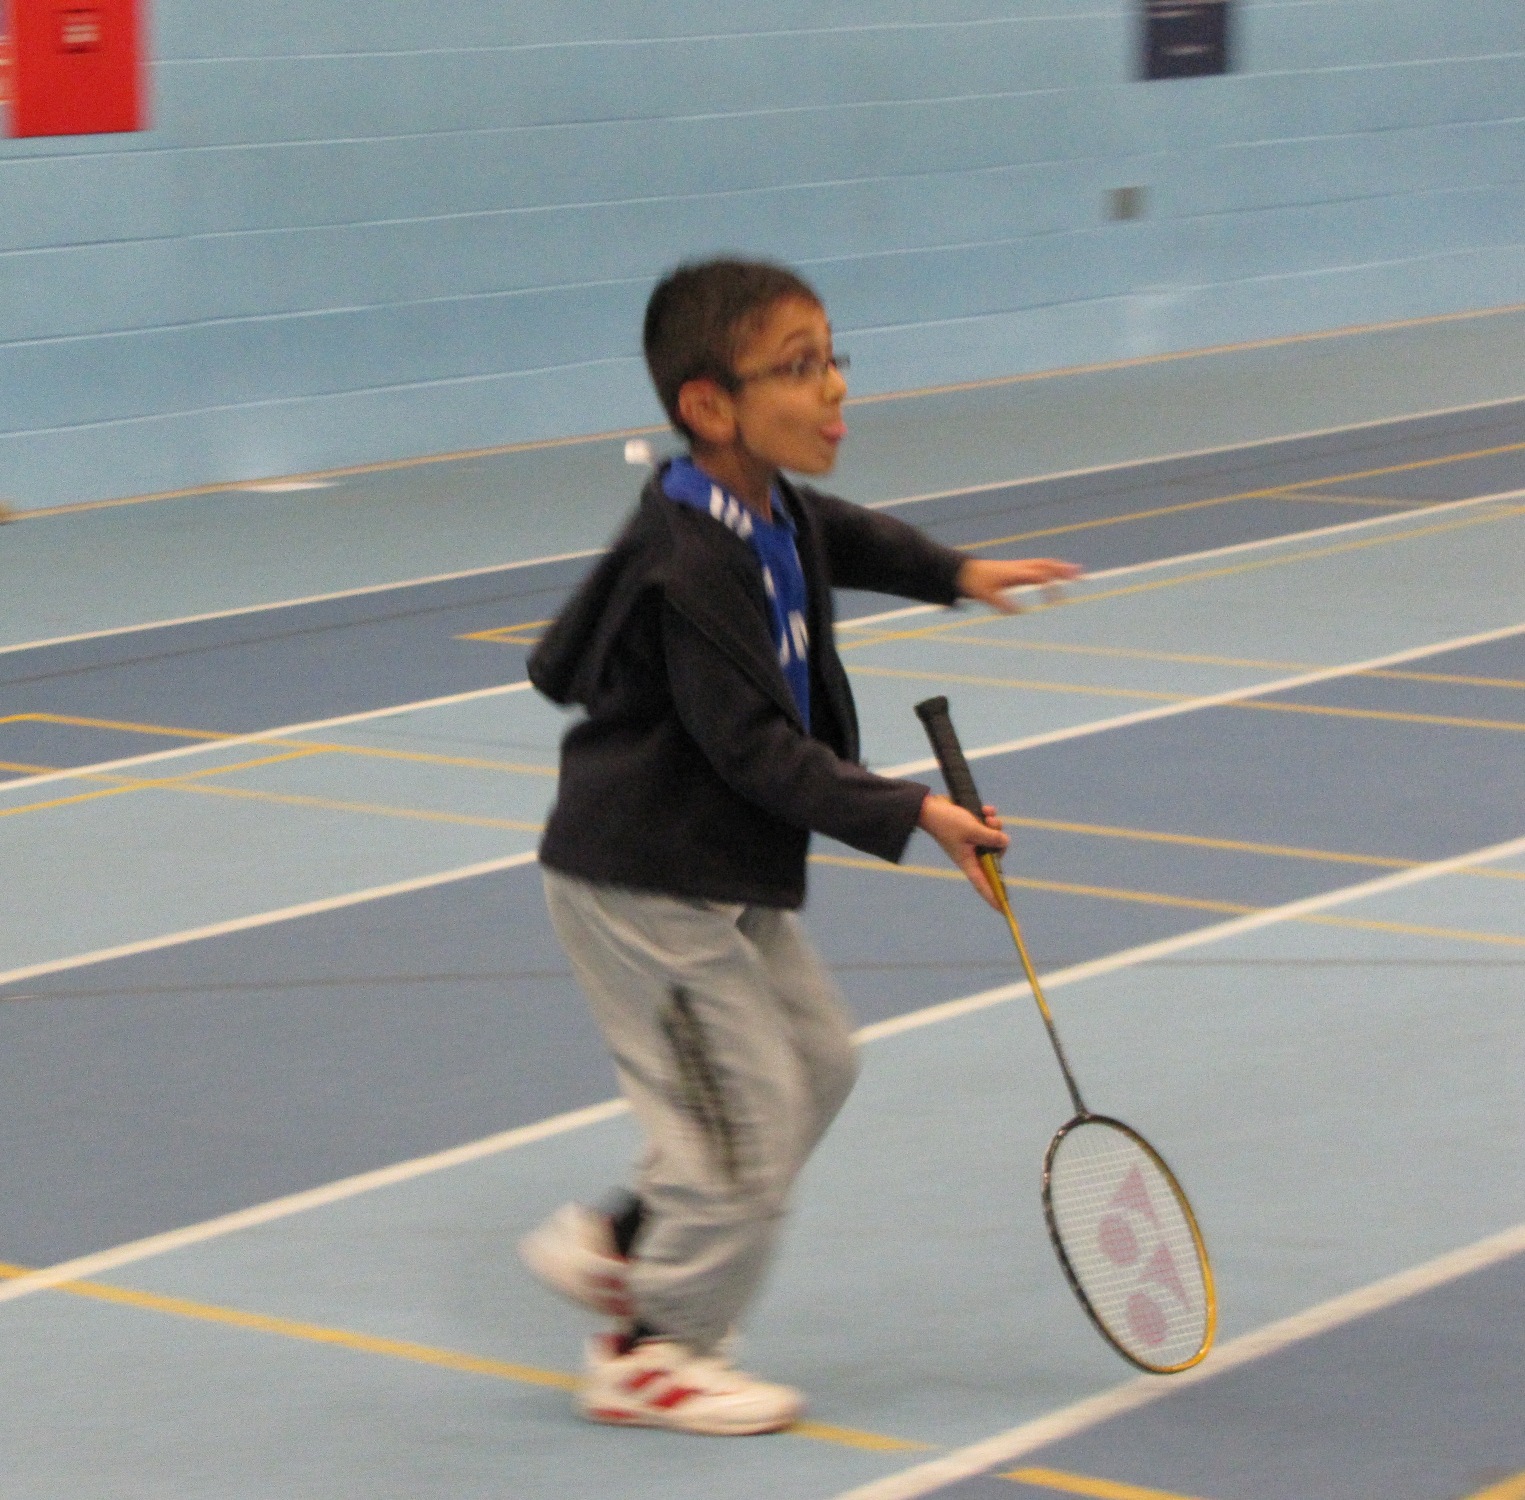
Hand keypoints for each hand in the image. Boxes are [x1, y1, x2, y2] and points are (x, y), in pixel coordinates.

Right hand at [917, 793, 1008, 909]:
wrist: (931, 806)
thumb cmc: (946, 822)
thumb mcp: (972, 829)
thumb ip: (991, 837)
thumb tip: (1005, 841)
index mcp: (967, 861)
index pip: (983, 884)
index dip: (994, 897)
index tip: (1005, 910)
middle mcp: (971, 854)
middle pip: (996, 856)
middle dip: (999, 841)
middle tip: (993, 827)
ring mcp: (972, 841)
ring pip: (995, 838)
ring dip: (994, 825)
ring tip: (986, 816)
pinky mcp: (972, 828)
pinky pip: (989, 825)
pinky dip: (989, 817)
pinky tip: (986, 810)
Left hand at [957, 557, 1080, 613]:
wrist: (967, 571)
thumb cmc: (977, 584)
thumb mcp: (986, 596)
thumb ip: (1002, 604)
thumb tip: (1019, 613)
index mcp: (1015, 573)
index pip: (1039, 577)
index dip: (1050, 588)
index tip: (1055, 604)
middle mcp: (1021, 567)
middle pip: (1047, 565)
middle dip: (1064, 571)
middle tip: (1081, 577)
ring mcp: (1022, 566)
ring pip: (1046, 563)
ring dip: (1062, 567)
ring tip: (1079, 572)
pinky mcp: (1020, 568)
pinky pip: (1041, 565)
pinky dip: (1053, 568)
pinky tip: (1062, 573)